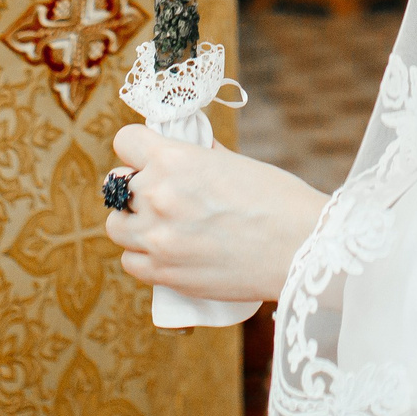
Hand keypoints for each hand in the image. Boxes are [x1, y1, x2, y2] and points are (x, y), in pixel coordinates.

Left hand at [104, 124, 327, 303]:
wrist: (301, 249)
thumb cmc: (278, 200)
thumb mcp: (235, 162)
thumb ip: (199, 156)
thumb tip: (185, 149)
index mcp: (175, 159)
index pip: (125, 141)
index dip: (137, 148)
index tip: (147, 156)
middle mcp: (158, 196)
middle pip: (115, 184)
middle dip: (134, 187)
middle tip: (160, 195)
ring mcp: (157, 238)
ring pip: (116, 226)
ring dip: (134, 223)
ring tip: (162, 226)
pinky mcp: (164, 274)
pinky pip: (131, 262)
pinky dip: (144, 256)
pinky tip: (168, 251)